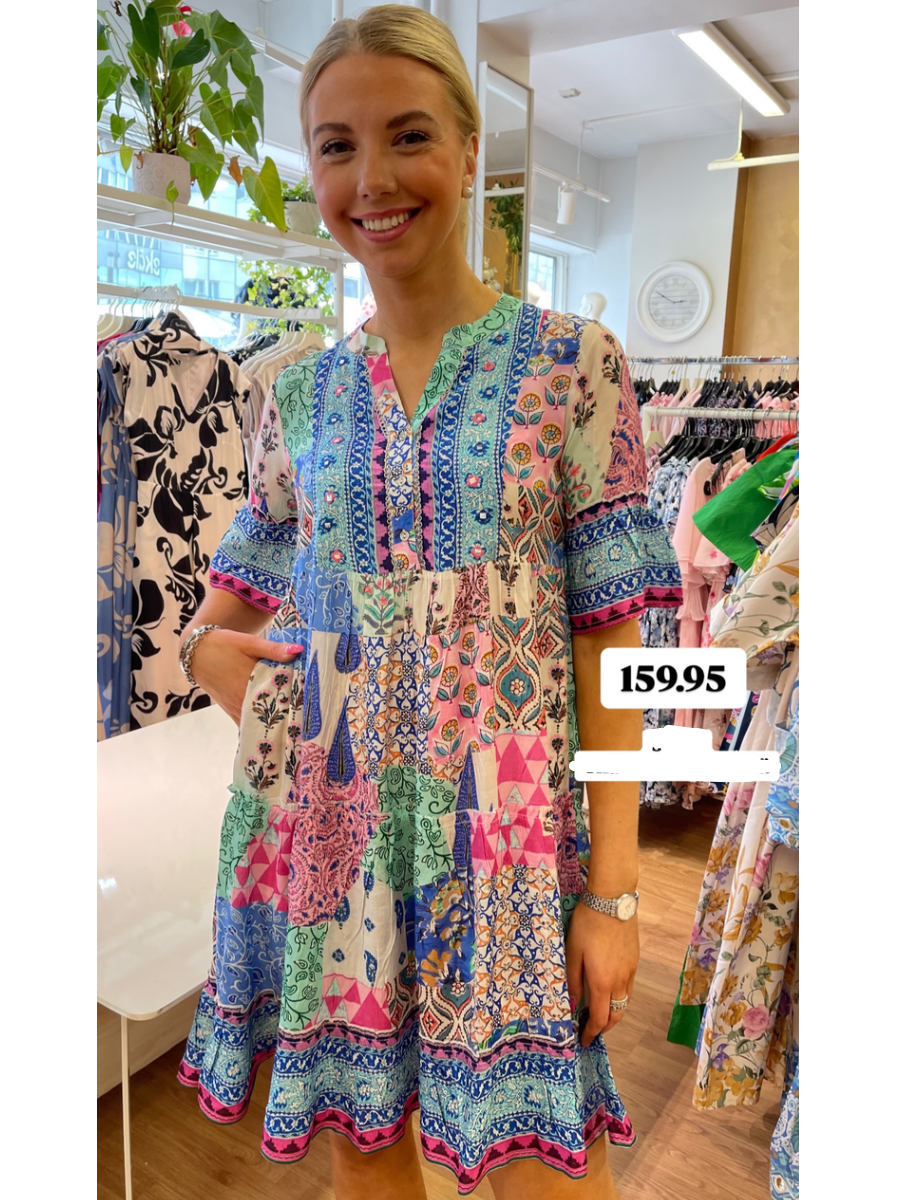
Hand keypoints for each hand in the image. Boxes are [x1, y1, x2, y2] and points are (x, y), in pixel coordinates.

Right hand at [186, 629, 301, 724]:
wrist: (197, 651)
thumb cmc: (224, 644)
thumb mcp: (250, 643)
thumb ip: (273, 650)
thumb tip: (298, 651)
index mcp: (250, 682)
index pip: (278, 699)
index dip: (295, 705)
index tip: (310, 710)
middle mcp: (242, 699)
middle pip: (270, 715)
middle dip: (287, 719)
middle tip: (307, 723)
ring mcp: (235, 707)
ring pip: (258, 723)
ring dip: (273, 725)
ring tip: (293, 728)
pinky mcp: (230, 710)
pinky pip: (246, 723)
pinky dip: (258, 727)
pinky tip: (272, 729)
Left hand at [566, 902, 639, 1046]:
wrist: (612, 901)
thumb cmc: (587, 925)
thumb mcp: (572, 952)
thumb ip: (573, 981)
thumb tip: (572, 1004)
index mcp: (602, 983)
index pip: (599, 1019)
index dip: (591, 1032)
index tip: (583, 1040)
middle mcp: (620, 982)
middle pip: (616, 1016)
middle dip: (603, 1027)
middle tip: (590, 1028)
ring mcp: (630, 972)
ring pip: (624, 1003)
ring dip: (613, 1013)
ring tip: (598, 1010)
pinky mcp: (635, 961)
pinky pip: (629, 988)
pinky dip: (619, 998)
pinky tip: (609, 989)